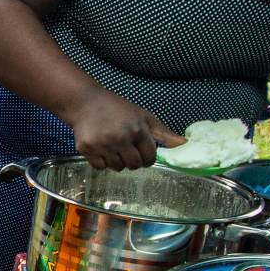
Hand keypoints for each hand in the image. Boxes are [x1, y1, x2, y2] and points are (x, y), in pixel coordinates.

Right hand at [64, 90, 181, 169]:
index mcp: (137, 130)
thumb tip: (184, 144)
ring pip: (117, 168)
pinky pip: (100, 167)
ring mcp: (102, 145)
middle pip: (134, 165)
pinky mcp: (87, 149)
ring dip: (117, 161)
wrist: (85, 102)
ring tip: (113, 147)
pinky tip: (101, 149)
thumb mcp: (143, 116)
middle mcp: (120, 138)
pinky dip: (102, 162)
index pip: (149, 157)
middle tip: (127, 149)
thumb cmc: (117, 109)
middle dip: (133, 161)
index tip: (142, 153)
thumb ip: (163, 133)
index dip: (147, 158)